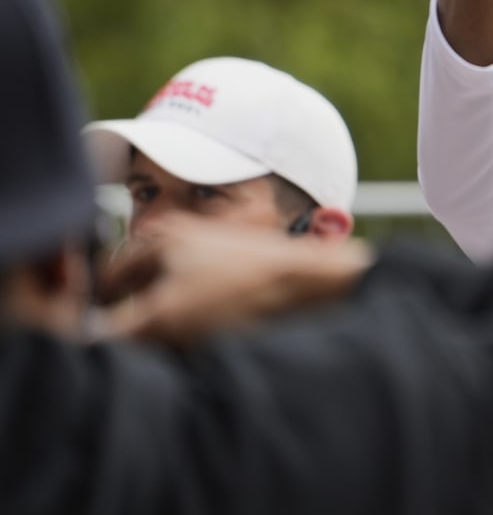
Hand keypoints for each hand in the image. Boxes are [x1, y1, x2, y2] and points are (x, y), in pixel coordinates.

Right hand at [97, 214, 373, 346]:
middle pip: (137, 289)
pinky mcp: (234, 272)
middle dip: (138, 319)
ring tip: (187, 339)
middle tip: (151, 343)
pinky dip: (195, 323)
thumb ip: (119, 330)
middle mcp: (182, 237)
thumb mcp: (167, 316)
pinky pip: (196, 304)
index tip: (104, 342)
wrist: (314, 284)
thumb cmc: (244, 290)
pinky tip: (211, 336)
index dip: (100, 313)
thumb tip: (91, 341)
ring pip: (167, 300)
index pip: (105, 279)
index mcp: (159, 236)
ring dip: (168, 325)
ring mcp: (210, 253)